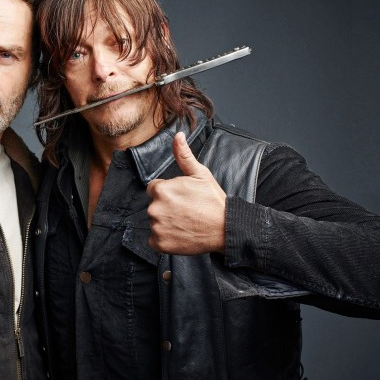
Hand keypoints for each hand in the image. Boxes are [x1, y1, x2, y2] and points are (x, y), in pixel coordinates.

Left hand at [146, 132, 226, 254]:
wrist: (225, 228)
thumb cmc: (213, 201)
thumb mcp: (200, 174)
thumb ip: (183, 155)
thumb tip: (177, 136)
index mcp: (161, 189)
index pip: (155, 189)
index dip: (169, 192)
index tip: (182, 198)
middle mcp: (154, 208)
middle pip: (154, 205)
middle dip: (166, 207)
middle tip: (186, 211)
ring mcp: (156, 227)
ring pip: (155, 222)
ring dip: (166, 223)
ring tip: (185, 222)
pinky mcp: (159, 243)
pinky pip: (155, 239)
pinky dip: (165, 238)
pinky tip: (180, 234)